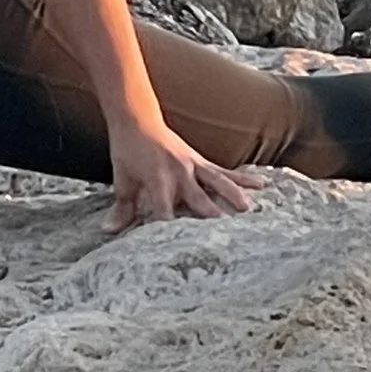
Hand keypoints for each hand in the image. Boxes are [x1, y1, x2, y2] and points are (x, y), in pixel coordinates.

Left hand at [106, 110, 254, 230]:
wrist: (137, 119)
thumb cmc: (128, 152)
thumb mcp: (122, 180)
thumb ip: (122, 208)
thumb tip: (108, 231)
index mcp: (157, 181)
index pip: (165, 213)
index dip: (171, 232)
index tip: (180, 252)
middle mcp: (178, 174)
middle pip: (197, 199)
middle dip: (210, 217)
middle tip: (226, 235)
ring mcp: (193, 166)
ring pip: (217, 182)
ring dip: (233, 196)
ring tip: (248, 210)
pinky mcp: (201, 161)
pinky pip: (224, 171)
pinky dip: (243, 178)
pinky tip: (262, 185)